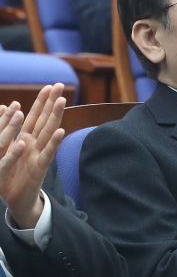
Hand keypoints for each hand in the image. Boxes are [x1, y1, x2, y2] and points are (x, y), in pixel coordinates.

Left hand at [0, 84, 66, 229]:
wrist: (15, 200)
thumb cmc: (10, 176)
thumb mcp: (5, 152)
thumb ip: (8, 132)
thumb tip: (6, 108)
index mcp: (26, 140)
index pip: (34, 116)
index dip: (41, 102)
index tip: (49, 86)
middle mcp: (35, 144)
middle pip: (44, 119)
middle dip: (51, 102)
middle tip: (61, 85)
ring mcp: (39, 154)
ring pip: (48, 132)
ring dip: (55, 116)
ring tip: (62, 100)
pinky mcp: (39, 168)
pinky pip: (47, 153)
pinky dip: (54, 142)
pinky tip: (62, 131)